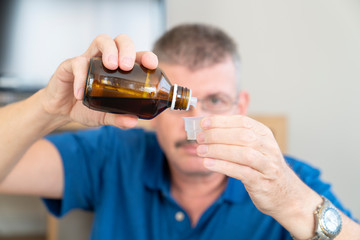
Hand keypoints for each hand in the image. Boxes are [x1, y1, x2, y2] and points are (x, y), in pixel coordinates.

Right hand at [42, 34, 157, 127]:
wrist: (60, 110)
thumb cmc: (86, 108)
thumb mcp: (105, 116)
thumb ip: (118, 118)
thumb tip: (133, 121)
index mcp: (119, 69)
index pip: (136, 55)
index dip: (146, 56)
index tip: (151, 65)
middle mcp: (105, 59)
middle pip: (120, 41)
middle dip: (127, 49)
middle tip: (127, 66)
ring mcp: (88, 59)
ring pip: (102, 40)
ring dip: (109, 50)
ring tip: (111, 67)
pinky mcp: (70, 64)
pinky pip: (77, 63)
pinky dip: (81, 77)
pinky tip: (81, 94)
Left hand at [196, 115, 316, 218]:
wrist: (286, 195)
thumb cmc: (264, 168)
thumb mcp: (255, 148)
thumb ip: (236, 138)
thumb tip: (208, 129)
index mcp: (265, 135)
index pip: (243, 121)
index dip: (222, 121)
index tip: (204, 123)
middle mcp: (268, 147)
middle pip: (242, 136)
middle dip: (217, 134)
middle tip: (199, 137)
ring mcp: (267, 165)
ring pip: (243, 153)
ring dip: (218, 150)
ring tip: (200, 150)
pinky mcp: (262, 182)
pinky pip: (241, 172)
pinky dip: (223, 166)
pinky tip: (208, 163)